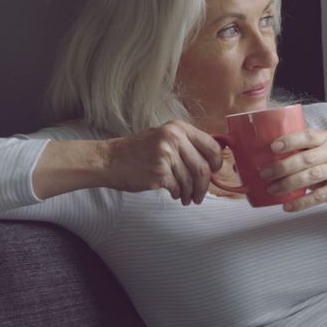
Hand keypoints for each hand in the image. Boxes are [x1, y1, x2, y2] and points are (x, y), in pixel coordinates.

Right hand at [102, 120, 222, 204]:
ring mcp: (166, 155)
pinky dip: (178, 194)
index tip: (215, 172)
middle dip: (205, 186)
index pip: (211, 146)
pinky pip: (178, 188)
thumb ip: (186, 145)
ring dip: (191, 193)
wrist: (109, 160)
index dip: (217, 162)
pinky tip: (174, 194)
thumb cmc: (137, 151)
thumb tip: (212, 162)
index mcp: (178, 128)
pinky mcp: (159, 172)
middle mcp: (174, 138)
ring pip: (190, 181)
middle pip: (203, 168)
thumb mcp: (163, 137)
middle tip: (201, 194)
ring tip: (186, 198)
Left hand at [261, 128, 326, 232]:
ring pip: (312, 176)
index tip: (272, 147)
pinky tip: (287, 206)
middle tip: (264, 173)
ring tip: (272, 190)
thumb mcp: (318, 154)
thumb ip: (299, 152)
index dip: (290, 141)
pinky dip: (301, 202)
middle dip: (283, 166)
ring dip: (289, 184)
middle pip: (307, 158)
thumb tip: (262, 159)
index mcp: (326, 138)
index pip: (308, 136)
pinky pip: (319, 196)